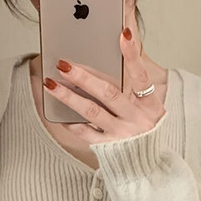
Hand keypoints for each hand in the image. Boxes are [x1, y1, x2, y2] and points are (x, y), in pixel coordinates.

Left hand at [44, 27, 165, 143]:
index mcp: (150, 105)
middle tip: (63, 63)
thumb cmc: (144, 129)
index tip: (123, 35)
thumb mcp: (149, 107)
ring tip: (51, 83)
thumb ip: (135, 85)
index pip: (141, 76)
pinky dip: (71, 121)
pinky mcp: (108, 148)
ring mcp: (121, 135)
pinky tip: (57, 109)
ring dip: (69, 97)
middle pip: (108, 93)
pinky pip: (86, 133)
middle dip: (84, 77)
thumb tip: (114, 53)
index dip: (132, 56)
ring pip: (91, 112)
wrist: (148, 165)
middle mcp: (136, 119)